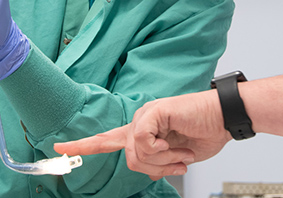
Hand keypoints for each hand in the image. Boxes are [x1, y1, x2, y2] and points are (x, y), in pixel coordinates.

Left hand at [54, 91, 231, 179]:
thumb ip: (156, 163)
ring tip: (182, 152)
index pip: (107, 140)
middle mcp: (140, 121)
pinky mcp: (154, 111)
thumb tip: (148, 171)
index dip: (83, 146)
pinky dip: (162, 149)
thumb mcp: (176, 158)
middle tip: (178, 163)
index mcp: (143, 132)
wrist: (224, 120)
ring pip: (137, 153)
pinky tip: (176, 142)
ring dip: (164, 161)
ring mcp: (146, 114)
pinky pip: (143, 141)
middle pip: (129, 158)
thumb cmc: (205, 134)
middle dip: (154, 168)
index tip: (58, 149)